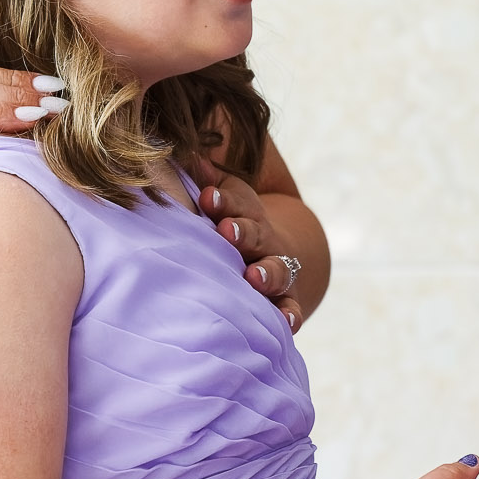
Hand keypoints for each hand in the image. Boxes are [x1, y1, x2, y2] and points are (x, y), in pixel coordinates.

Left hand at [188, 159, 304, 330]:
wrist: (273, 250)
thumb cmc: (234, 221)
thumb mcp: (223, 197)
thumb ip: (205, 181)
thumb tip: (188, 154)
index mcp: (246, 214)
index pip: (236, 203)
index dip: (223, 200)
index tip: (207, 198)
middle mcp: (264, 241)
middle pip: (256, 235)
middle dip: (243, 233)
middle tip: (227, 232)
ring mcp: (277, 271)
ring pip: (276, 271)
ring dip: (266, 274)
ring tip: (253, 278)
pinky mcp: (284, 301)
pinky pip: (290, 309)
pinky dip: (290, 316)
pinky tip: (285, 324)